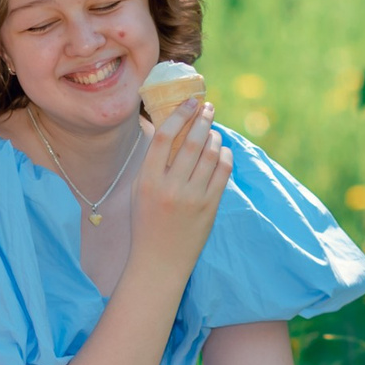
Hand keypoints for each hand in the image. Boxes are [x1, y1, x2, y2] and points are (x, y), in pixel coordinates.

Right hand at [129, 99, 234, 264]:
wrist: (159, 261)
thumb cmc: (146, 222)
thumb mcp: (139, 190)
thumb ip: (153, 163)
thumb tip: (172, 128)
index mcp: (147, 181)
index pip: (164, 137)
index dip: (179, 115)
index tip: (189, 102)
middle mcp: (170, 187)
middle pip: (191, 141)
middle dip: (202, 118)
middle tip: (208, 107)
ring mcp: (192, 197)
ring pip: (210, 154)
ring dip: (214, 136)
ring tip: (213, 130)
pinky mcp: (210, 207)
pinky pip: (223, 171)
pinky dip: (224, 155)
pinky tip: (221, 151)